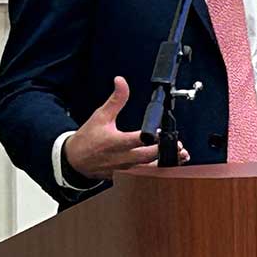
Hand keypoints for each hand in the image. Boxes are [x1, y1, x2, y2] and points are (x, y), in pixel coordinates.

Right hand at [64, 76, 189, 180]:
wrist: (74, 160)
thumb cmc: (88, 139)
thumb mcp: (101, 116)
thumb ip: (116, 99)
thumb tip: (121, 82)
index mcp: (116, 142)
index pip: (137, 140)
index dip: (151, 136)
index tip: (161, 130)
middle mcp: (122, 157)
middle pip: (148, 156)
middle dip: (164, 150)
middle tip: (178, 143)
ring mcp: (125, 169)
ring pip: (149, 169)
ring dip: (166, 162)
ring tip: (181, 155)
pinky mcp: (126, 175)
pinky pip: (145, 174)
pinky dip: (158, 170)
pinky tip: (170, 163)